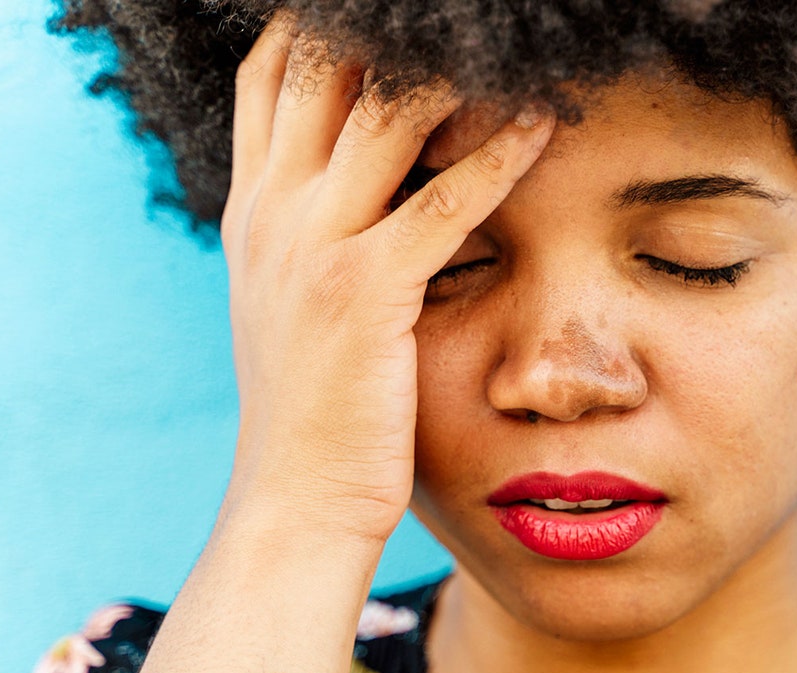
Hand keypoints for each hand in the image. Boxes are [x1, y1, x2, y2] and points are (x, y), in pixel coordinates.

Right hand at [216, 13, 552, 544]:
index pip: (270, 75)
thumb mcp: (294, 305)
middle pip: (324, 67)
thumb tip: (369, 188)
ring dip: (456, 69)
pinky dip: (499, 155)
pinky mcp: (365, 292)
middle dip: (392, 29)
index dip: (321, 26)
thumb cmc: (317, 411)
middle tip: (468, 21)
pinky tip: (543, 126)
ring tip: (517, 48)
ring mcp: (312, 248)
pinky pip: (444, 200)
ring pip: (385, 113)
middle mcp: (272, 212)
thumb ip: (318, 236)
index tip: (381, 13)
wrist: (296, 501)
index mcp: (253, 211)